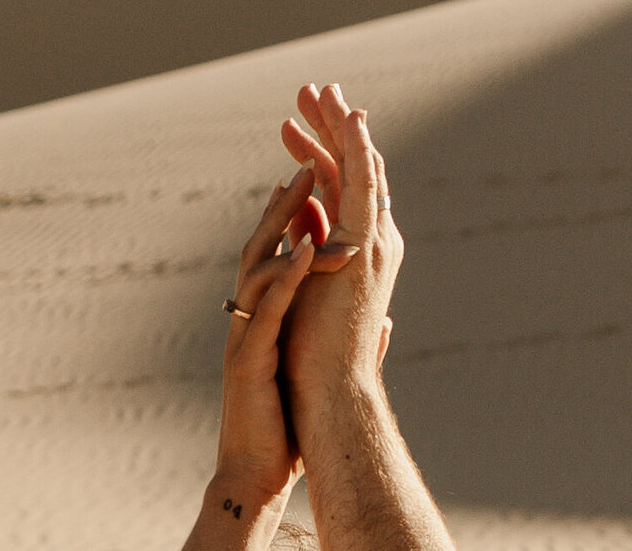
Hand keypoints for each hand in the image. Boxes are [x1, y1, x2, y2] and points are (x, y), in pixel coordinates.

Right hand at [216, 163, 352, 496]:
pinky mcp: (250, 358)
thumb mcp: (311, 375)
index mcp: (265, 318)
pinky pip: (269, 307)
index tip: (308, 175)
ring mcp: (246, 334)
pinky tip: (308, 246)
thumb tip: (385, 325)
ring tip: (307, 183)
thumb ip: (341, 345)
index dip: (290, 216)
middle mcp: (250, 317)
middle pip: (262, 244)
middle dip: (284, 200)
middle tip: (306, 160)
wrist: (254, 471)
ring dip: (283, 222)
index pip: (276, 255)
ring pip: (258, 264)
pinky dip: (289, 274)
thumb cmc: (281, 428)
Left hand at [279, 83, 400, 399]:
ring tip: (319, 89)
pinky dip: (357, 147)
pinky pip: (362, 184)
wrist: (328, 386)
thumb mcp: (308, 280)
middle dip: (331, 127)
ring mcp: (374, 240)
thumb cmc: (314, 350)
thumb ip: (310, 245)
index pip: (339, 190)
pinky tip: (349, 116)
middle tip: (311, 90)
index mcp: (359, 251)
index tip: (295, 127)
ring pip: (359, 166)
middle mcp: (373, 239)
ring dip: (340, 124)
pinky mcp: (366, 244)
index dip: (320, 153)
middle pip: (353, 169)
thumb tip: (302, 218)